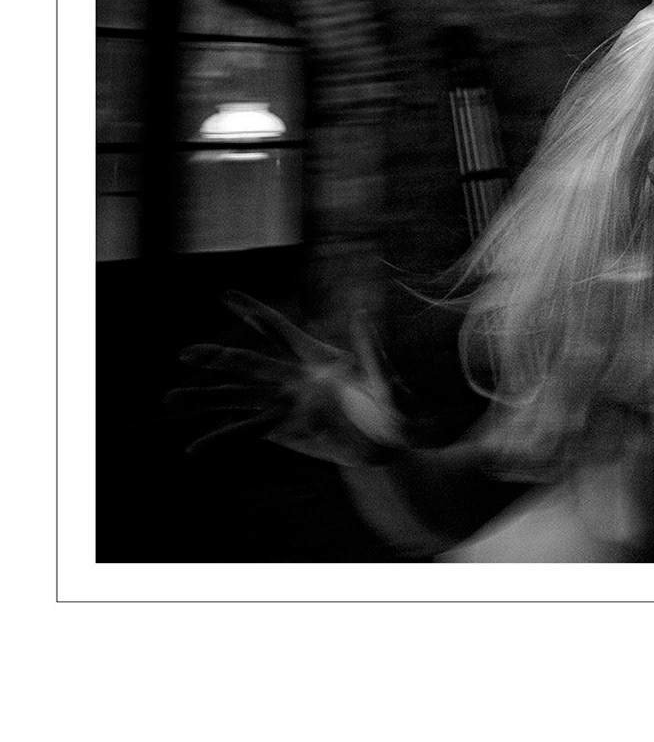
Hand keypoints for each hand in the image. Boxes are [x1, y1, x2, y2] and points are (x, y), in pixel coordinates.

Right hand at [169, 292, 404, 467]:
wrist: (391, 442)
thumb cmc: (394, 406)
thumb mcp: (388, 381)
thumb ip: (372, 353)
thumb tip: (362, 315)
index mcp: (316, 357)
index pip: (278, 329)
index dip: (252, 312)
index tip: (223, 294)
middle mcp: (294, 377)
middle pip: (249, 364)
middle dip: (217, 358)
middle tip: (183, 352)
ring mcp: (286, 404)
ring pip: (239, 398)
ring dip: (207, 398)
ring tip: (171, 399)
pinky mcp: (283, 431)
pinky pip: (247, 432)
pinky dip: (221, 438)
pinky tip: (195, 447)